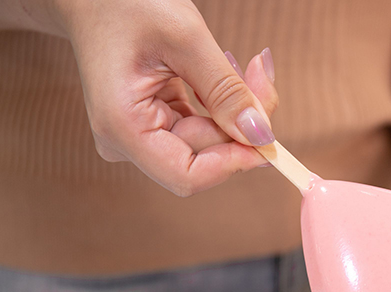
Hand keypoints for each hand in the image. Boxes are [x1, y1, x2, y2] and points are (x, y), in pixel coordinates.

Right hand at [56, 0, 277, 195]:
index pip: (188, 176)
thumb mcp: (185, 38)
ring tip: (249, 65)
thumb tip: (261, 137)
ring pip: (211, 143)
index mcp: (123, 127)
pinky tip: (230, 70)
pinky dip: (224, 104)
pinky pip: (204, 127)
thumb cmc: (125, 3)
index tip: (268, 138)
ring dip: (239, 110)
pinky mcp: (156, 123)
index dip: (233, 163)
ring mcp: (141, 135)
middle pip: (206, 158)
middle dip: (243, 123)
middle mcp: (128, 141)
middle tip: (261, 71)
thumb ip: (225, 91)